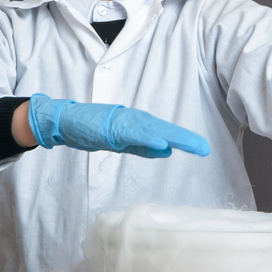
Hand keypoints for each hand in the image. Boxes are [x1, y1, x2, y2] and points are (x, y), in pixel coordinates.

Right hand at [27, 93, 209, 157]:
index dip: (185, 140)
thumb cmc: (92, 129)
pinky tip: (162, 143)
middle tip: (205, 148)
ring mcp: (125, 122)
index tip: (202, 149)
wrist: (65, 121)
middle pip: (165, 130)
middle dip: (186, 139)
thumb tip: (166, 150)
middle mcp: (136, 120)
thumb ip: (143, 146)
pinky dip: (149, 138)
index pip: (166, 133)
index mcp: (139, 125)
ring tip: (192, 145)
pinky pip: (134, 134)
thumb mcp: (122, 142)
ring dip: (174, 137)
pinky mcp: (113, 126)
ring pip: (154, 130)